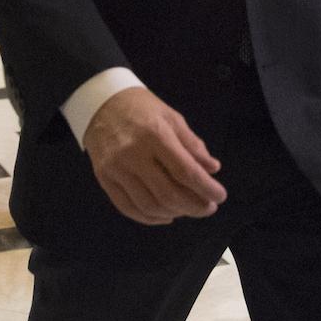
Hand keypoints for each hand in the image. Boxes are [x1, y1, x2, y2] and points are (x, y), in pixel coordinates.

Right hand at [82, 87, 225, 225]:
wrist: (101, 103)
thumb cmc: (141, 108)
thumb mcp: (171, 117)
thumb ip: (192, 144)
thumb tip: (212, 168)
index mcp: (154, 134)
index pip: (185, 171)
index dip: (206, 188)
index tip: (220, 196)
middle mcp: (133, 154)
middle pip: (168, 194)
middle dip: (194, 206)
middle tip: (208, 207)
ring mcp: (116, 169)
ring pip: (149, 205)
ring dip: (174, 213)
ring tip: (188, 210)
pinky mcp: (104, 179)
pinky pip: (128, 208)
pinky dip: (150, 218)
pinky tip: (165, 215)